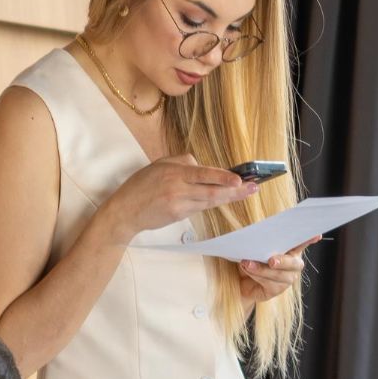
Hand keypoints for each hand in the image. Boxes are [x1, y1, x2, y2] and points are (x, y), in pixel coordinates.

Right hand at [101, 154, 258, 243]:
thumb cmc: (141, 185)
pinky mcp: (177, 215)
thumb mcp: (159, 165)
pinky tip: (222, 198)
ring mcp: (178, 203)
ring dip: (228, 197)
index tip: (239, 179)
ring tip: (244, 192)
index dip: (223, 178)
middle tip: (252, 188)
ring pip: (208, 201)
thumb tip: (202, 167)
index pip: (204, 174)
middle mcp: (177, 187)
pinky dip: (209, 202)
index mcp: (174, 171)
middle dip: (235, 190)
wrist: (125, 211)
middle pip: (212, 191)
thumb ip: (182, 163)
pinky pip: (198, 207)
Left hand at [239, 236, 320, 304]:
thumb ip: (261, 242)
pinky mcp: (277, 290)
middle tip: (271, 260)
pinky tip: (247, 269)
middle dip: (282, 261)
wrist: (241, 280)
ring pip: (278, 275)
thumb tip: (257, 239)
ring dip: (261, 269)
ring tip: (246, 263)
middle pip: (293, 263)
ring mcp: (287, 279)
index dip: (310, 239)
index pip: (303, 242)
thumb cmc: (251, 257)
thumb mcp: (255, 247)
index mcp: (292, 249)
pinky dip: (256, 275)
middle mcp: (294, 265)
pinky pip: (268, 283)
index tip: (316, 235)